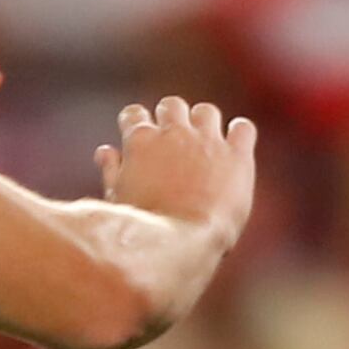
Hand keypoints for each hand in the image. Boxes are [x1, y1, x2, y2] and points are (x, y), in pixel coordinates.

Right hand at [93, 96, 256, 242]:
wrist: (181, 243)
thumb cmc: (142, 228)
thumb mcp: (118, 198)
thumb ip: (111, 170)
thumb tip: (105, 151)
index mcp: (140, 140)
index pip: (134, 114)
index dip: (137, 123)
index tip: (142, 135)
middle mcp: (174, 132)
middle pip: (171, 106)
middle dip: (171, 118)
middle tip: (175, 139)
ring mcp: (207, 142)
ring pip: (206, 112)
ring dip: (204, 123)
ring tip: (205, 143)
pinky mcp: (236, 157)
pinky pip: (243, 129)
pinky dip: (239, 134)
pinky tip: (235, 147)